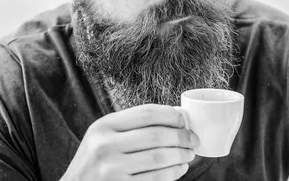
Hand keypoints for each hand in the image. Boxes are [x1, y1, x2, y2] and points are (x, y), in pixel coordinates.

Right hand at [62, 104, 199, 180]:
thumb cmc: (94, 163)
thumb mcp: (102, 137)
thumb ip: (130, 127)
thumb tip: (173, 117)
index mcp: (104, 126)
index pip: (146, 113)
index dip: (171, 115)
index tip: (185, 119)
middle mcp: (105, 145)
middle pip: (156, 135)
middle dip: (182, 136)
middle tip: (194, 139)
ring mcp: (112, 169)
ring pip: (159, 157)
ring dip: (181, 155)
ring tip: (189, 154)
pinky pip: (156, 178)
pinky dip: (173, 173)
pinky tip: (179, 169)